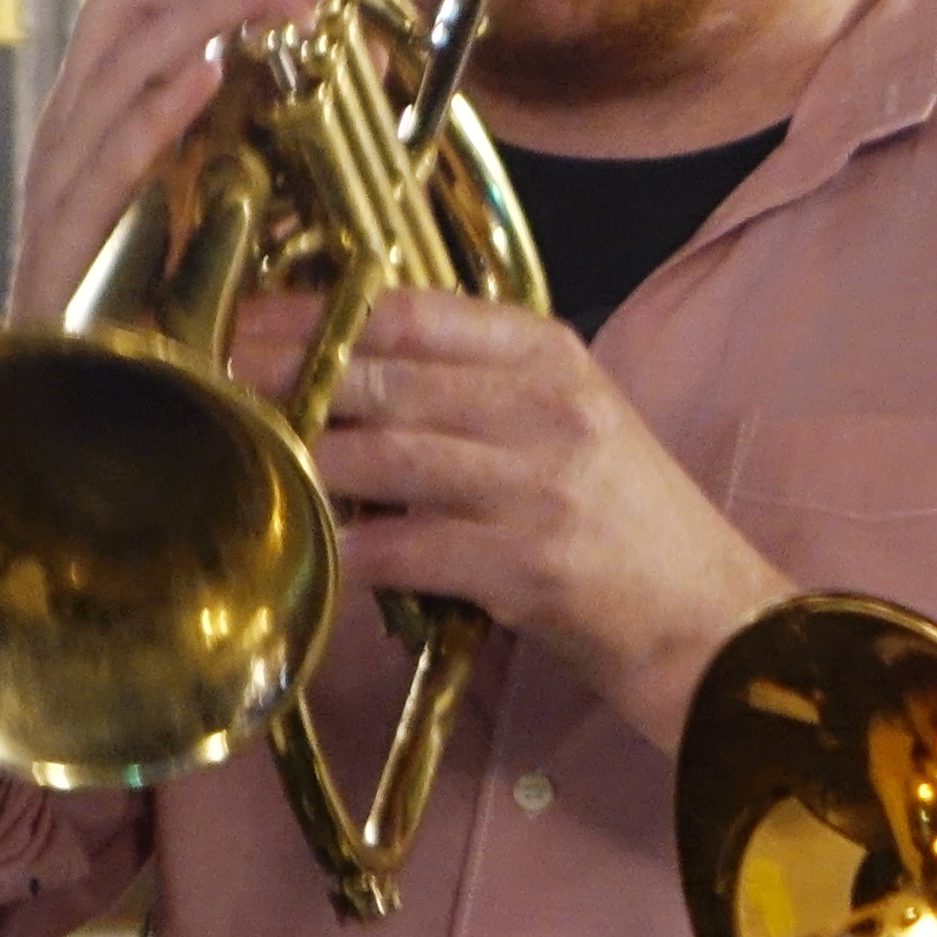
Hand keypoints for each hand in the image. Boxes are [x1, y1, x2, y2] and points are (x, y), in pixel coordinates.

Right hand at [5, 0, 337, 324]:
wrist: (86, 399)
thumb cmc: (156, 295)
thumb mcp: (227, 187)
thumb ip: (275, 124)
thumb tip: (363, 61)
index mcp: (109, 101)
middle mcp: (77, 122)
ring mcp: (63, 177)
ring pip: (114, 61)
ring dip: (201, 16)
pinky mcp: (64, 241)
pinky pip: (103, 162)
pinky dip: (154, 112)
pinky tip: (204, 77)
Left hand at [275, 288, 792, 749]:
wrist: (716, 624)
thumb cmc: (634, 531)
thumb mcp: (575, 430)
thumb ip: (482, 395)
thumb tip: (354, 381)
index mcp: (554, 359)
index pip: (415, 312)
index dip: (320, 312)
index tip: (250, 320)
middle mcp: (547, 409)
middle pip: (386, 377)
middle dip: (290, 379)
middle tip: (221, 385)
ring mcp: (538, 485)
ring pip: (385, 456)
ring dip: (307, 463)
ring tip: (249, 463)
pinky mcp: (528, 564)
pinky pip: (407, 547)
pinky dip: (351, 550)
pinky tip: (315, 554)